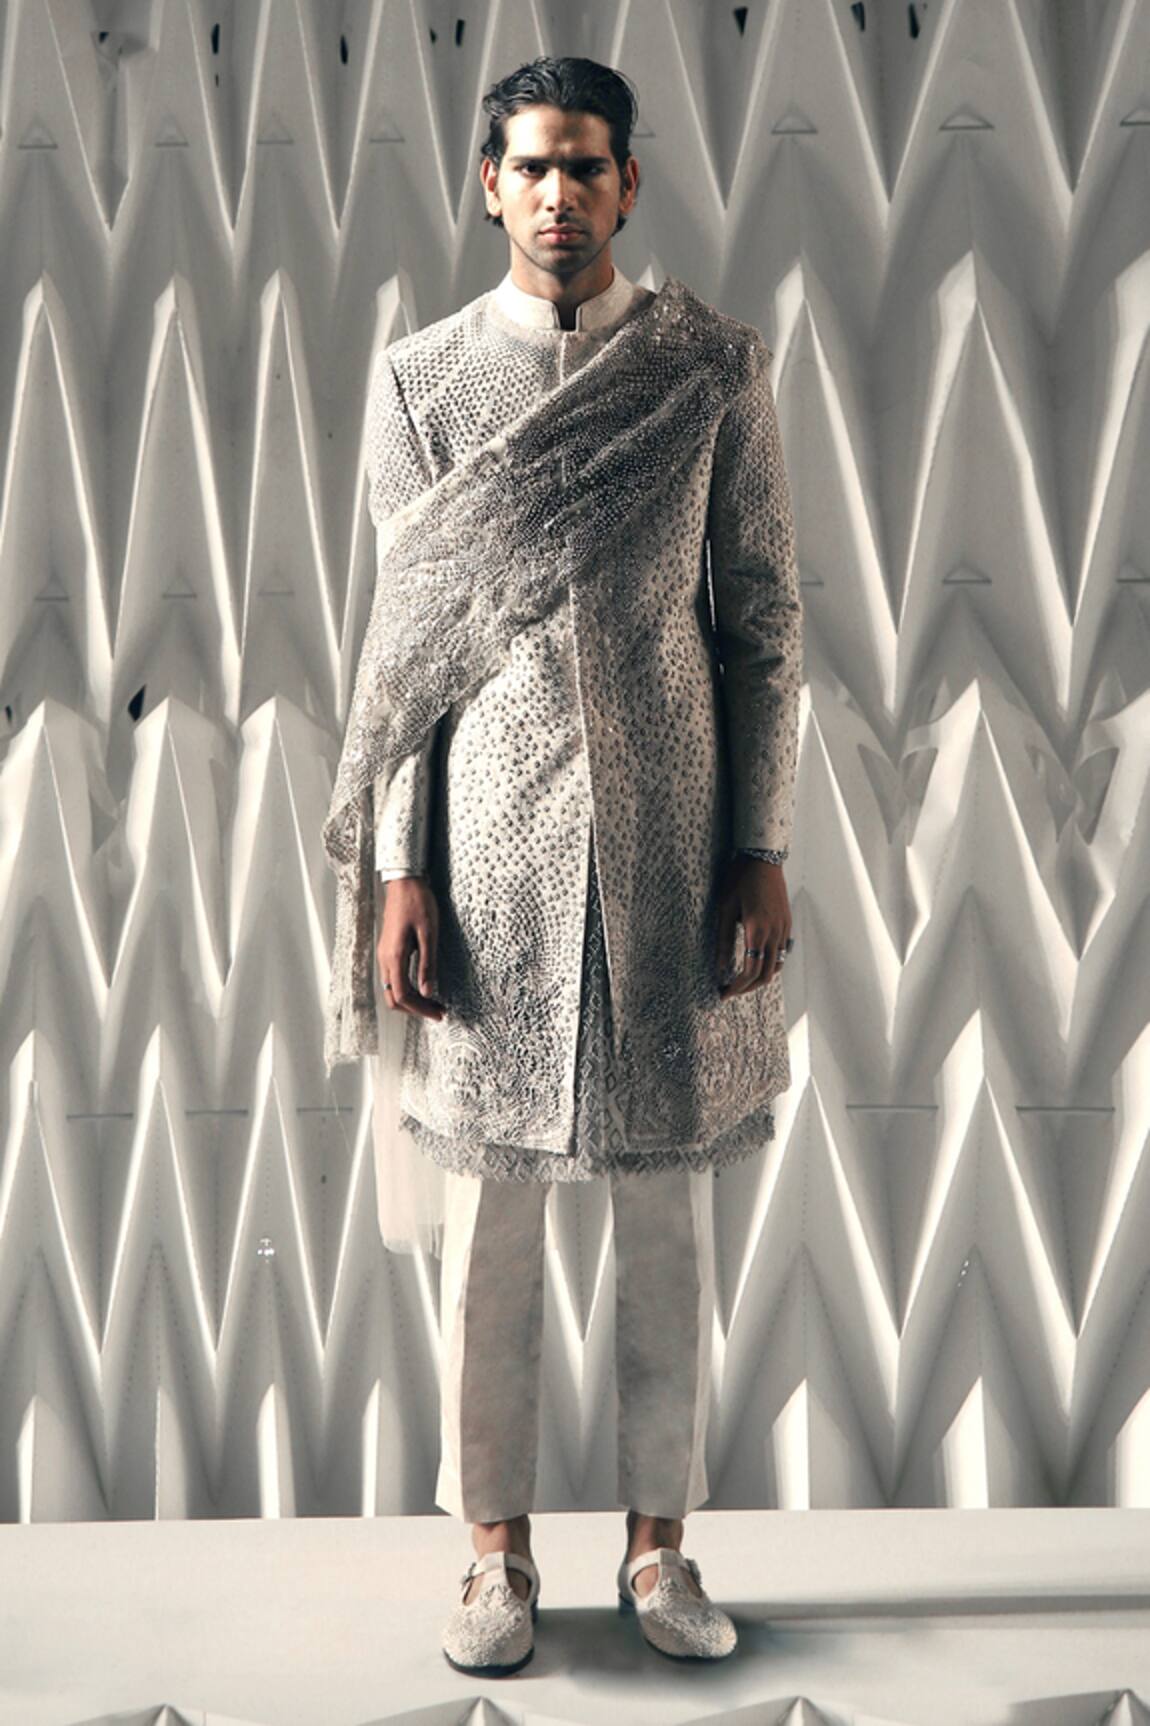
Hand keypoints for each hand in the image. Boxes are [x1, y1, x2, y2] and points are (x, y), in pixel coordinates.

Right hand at [377, 876, 445, 1020]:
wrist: (404, 882)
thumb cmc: (418, 903)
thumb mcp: (428, 934)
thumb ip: (427, 964)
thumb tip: (428, 992)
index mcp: (394, 956)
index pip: (403, 995)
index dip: (421, 1009)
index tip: (439, 1013)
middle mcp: (385, 958)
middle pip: (394, 997)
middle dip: (415, 1009)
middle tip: (438, 1010)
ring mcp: (384, 954)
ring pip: (392, 989)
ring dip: (411, 1000)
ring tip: (433, 1001)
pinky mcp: (388, 950)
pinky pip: (393, 978)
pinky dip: (407, 988)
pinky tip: (423, 985)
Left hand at [716, 855, 791, 998]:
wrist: (762, 858)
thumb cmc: (739, 880)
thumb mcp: (724, 909)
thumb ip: (722, 941)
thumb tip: (718, 968)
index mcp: (756, 931)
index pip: (749, 972)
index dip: (736, 987)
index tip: (723, 993)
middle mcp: (774, 933)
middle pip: (765, 975)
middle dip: (747, 988)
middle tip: (729, 991)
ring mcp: (784, 929)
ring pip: (776, 966)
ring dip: (760, 978)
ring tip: (742, 981)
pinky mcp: (787, 923)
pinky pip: (782, 953)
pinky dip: (770, 964)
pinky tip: (755, 962)